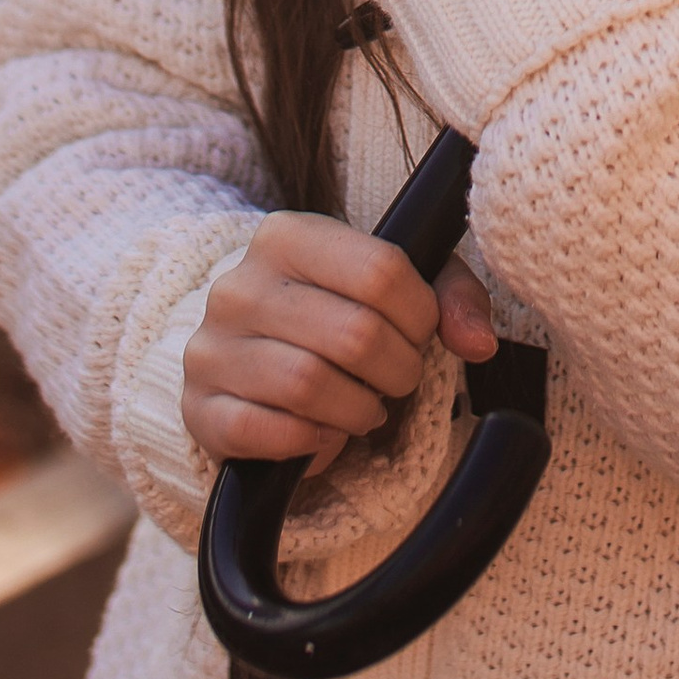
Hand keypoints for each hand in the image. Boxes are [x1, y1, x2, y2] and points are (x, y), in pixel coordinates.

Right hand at [182, 210, 495, 476]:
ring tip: (365, 407)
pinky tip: (323, 432)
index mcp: (286, 235)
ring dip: (359, 409)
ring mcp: (211, 348)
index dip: (420, 314)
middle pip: (354, 334)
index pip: (381, 271)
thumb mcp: (395, 283)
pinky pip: (267, 433)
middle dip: (397, 370)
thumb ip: (449, 297)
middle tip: (399, 379)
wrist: (245, 350)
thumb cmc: (333, 310)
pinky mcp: (198, 409)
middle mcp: (239, 285)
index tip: (421, 332)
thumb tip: (479, 342)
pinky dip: (312, 442)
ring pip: (309, 386)